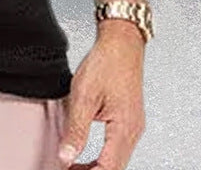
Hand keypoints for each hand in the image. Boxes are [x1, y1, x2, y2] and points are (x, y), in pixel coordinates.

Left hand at [57, 20, 146, 168]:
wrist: (122, 43)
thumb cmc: (106, 63)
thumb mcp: (83, 96)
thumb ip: (76, 130)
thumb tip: (67, 157)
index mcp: (124, 129)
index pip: (108, 169)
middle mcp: (133, 131)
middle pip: (114, 168)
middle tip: (67, 169)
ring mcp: (133, 126)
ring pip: (116, 160)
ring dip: (96, 167)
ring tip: (72, 165)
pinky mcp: (129, 120)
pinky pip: (117, 148)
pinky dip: (102, 156)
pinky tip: (86, 154)